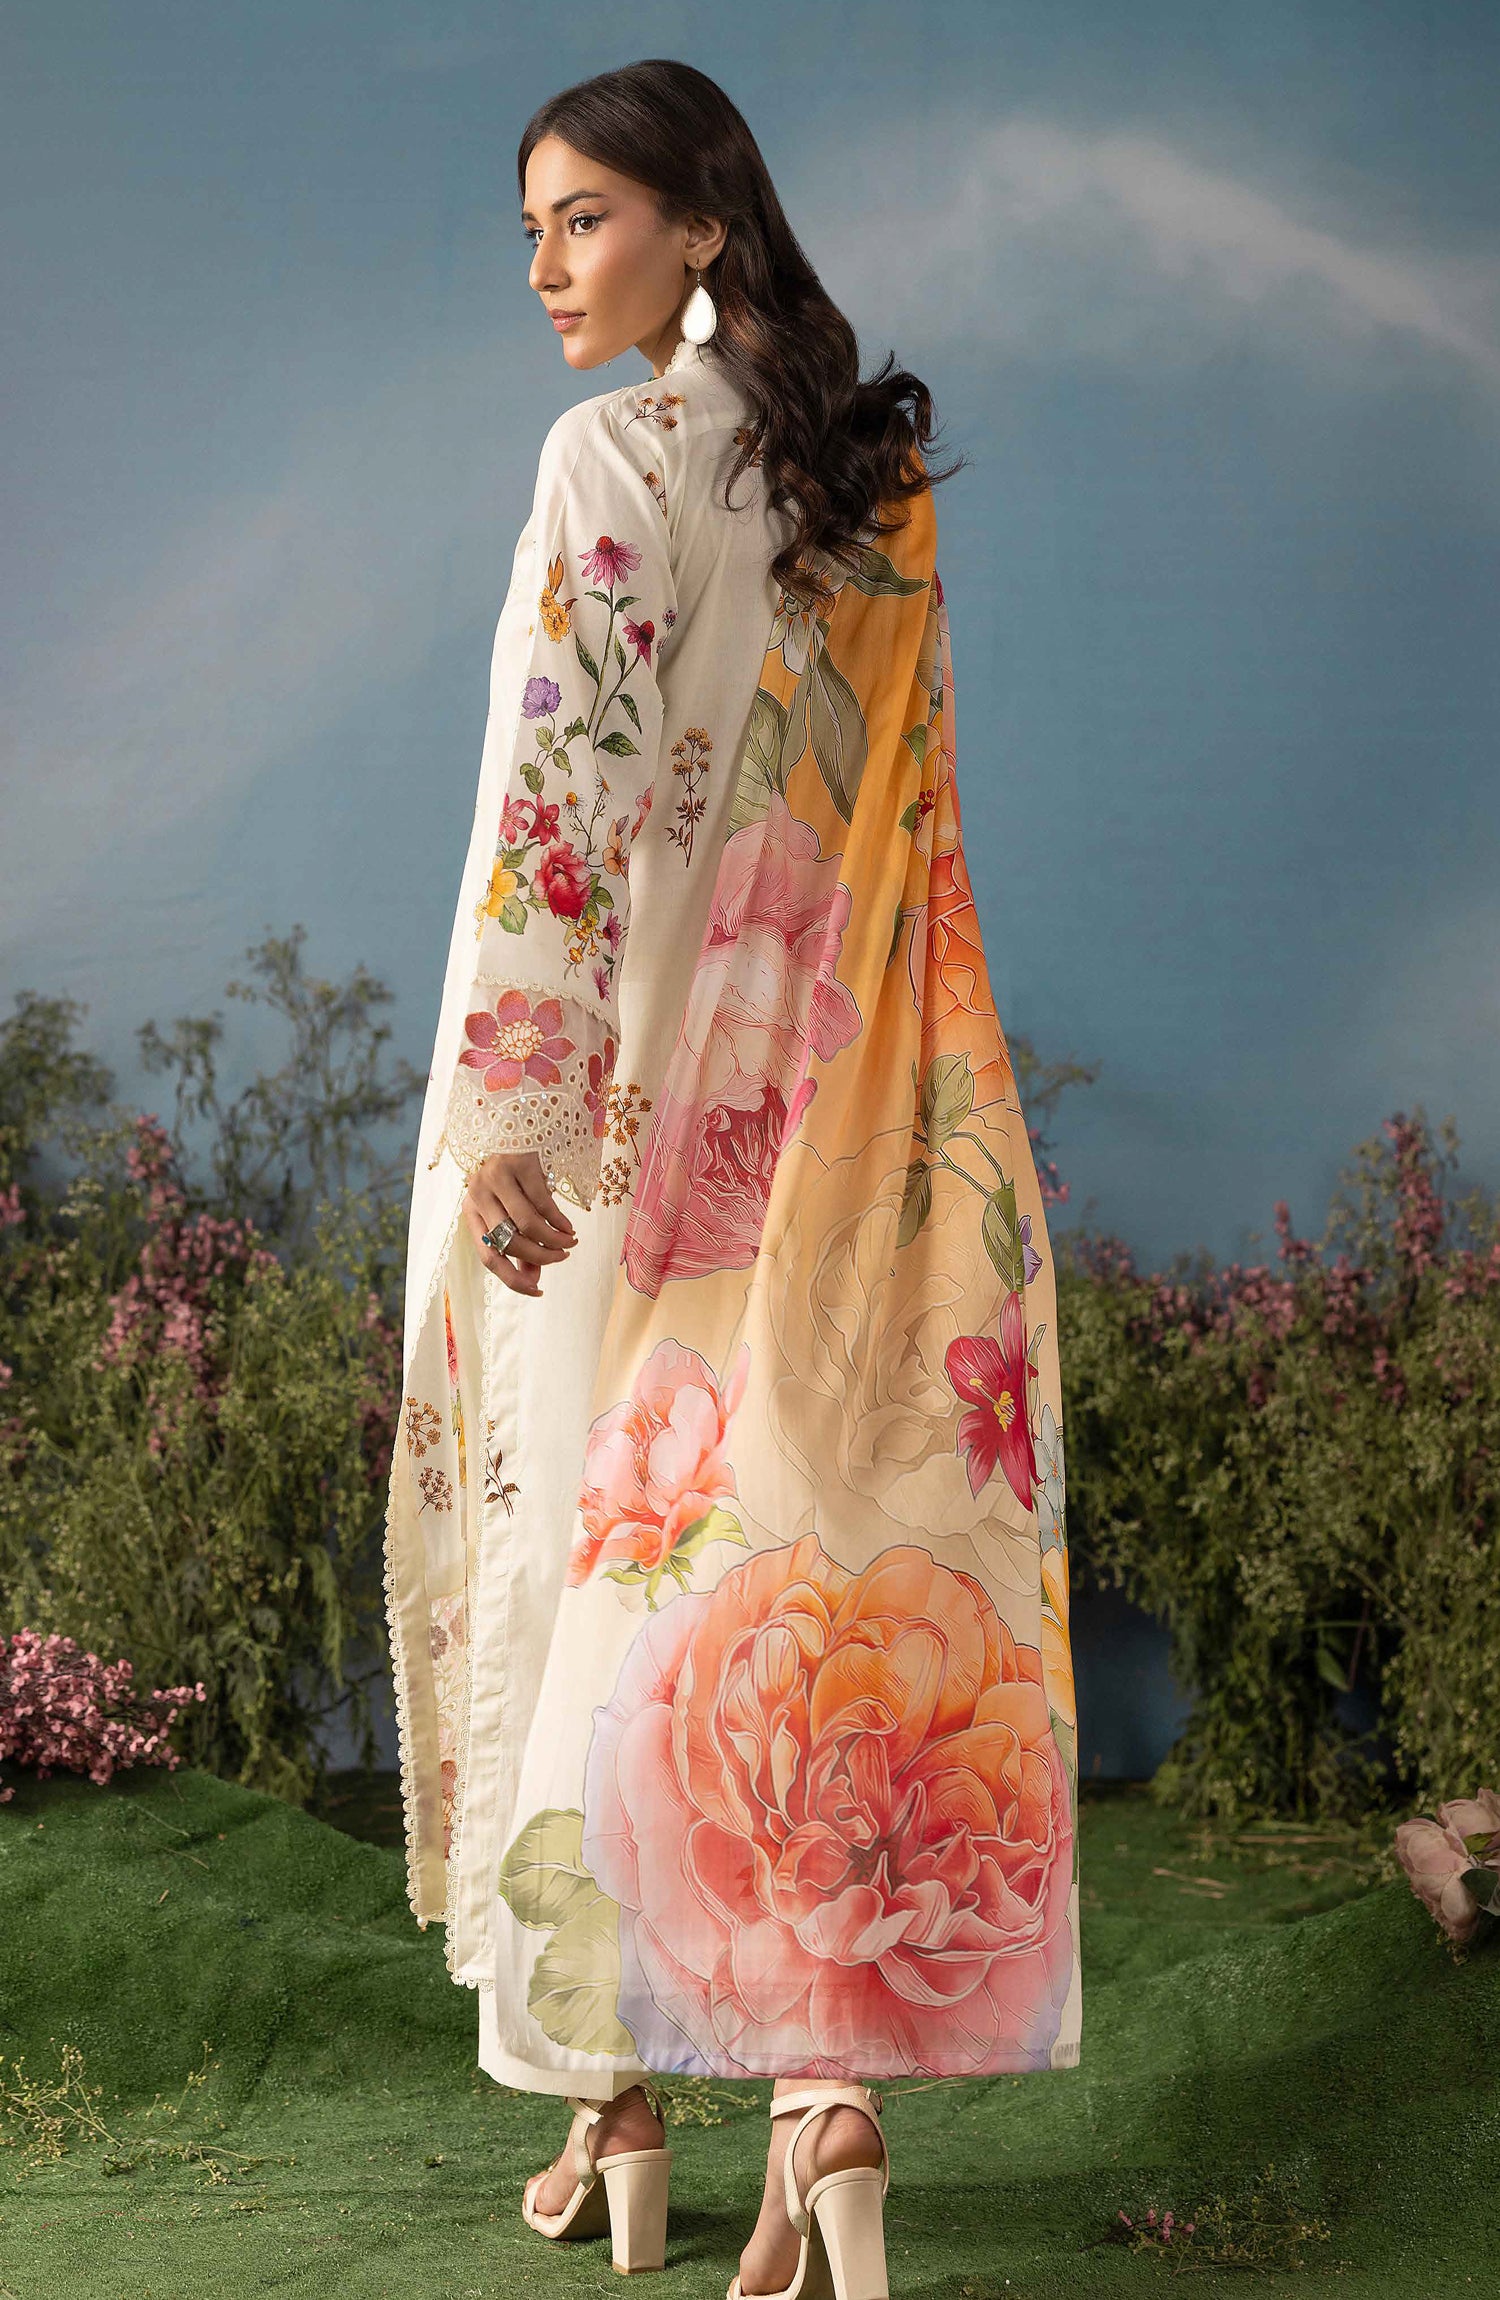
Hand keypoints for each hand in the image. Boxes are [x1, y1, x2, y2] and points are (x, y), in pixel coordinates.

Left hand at [464, 1151, 578, 1295]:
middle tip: (563, 1257)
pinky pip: (543, 1202)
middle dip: (541, 1257)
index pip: (488, 1256)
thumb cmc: (510, 1174)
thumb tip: (533, 1278)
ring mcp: (497, 1178)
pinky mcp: (519, 1164)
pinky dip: (559, 1220)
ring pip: (527, 1225)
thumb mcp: (509, 1209)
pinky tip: (569, 1226)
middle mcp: (478, 1196)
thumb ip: (519, 1243)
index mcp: (472, 1212)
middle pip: (509, 1242)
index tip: (537, 1290)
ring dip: (553, 1240)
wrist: (512, 1125)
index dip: (512, 1279)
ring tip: (570, 1242)